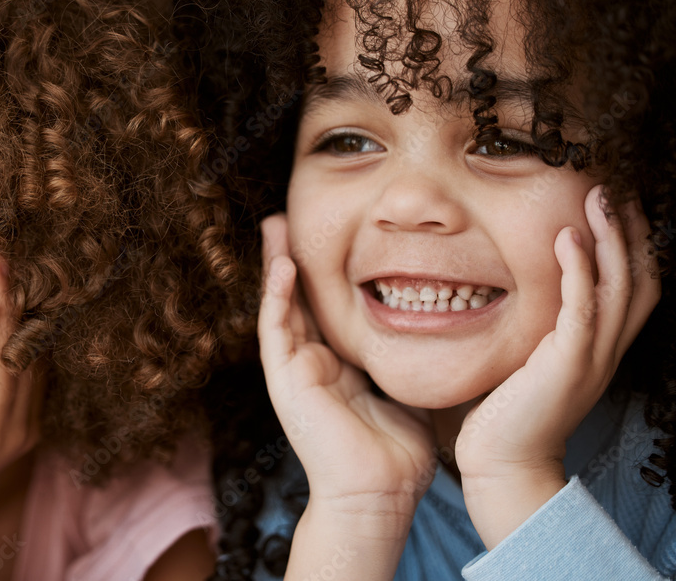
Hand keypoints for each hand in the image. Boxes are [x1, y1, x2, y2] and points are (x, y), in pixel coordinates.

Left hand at [0, 257, 41, 564]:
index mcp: (18, 423)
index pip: (30, 358)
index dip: (27, 316)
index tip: (20, 277)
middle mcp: (14, 424)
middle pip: (23, 349)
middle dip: (19, 301)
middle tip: (13, 258)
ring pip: (4, 355)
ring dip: (3, 307)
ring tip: (0, 266)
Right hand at [259, 214, 434, 524]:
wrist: (377, 495)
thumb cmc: (396, 454)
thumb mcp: (403, 389)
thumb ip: (405, 360)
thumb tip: (436, 331)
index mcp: (336, 365)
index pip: (323, 306)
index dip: (321, 270)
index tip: (329, 234)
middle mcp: (310, 362)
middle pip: (296, 297)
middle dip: (290, 256)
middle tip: (287, 216)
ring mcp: (295, 370)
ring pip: (279, 305)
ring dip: (275, 264)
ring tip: (275, 224)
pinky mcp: (285, 380)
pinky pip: (276, 329)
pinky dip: (276, 296)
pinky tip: (282, 264)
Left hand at [456, 185, 660, 547]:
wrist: (502, 462)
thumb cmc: (507, 412)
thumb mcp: (531, 361)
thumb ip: (540, 330)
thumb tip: (519, 289)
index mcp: (599, 348)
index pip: (634, 287)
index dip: (633, 245)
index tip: (617, 204)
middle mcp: (605, 350)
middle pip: (639, 279)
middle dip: (631, 231)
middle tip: (615, 187)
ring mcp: (590, 358)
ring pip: (618, 287)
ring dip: (611, 238)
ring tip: (597, 197)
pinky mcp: (566, 364)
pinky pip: (582, 308)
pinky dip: (579, 270)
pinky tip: (567, 238)